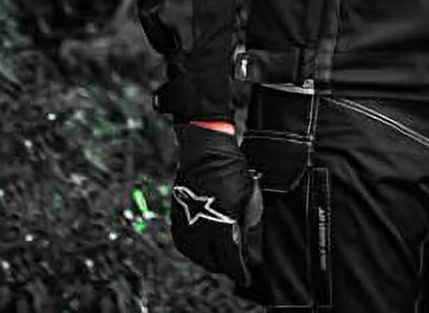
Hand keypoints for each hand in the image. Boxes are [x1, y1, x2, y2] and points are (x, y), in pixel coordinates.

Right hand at [169, 123, 263, 286]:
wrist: (205, 150)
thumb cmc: (231, 170)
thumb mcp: (249, 197)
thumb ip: (250, 227)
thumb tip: (253, 252)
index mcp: (221, 225)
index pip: (230, 260)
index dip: (240, 272)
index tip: (246, 277)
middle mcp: (200, 229)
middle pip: (212, 261)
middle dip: (226, 266)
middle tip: (235, 264)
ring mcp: (185, 223)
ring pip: (196, 255)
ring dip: (209, 259)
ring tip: (220, 256)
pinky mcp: (175, 217)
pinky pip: (183, 244)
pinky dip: (193, 250)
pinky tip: (201, 246)